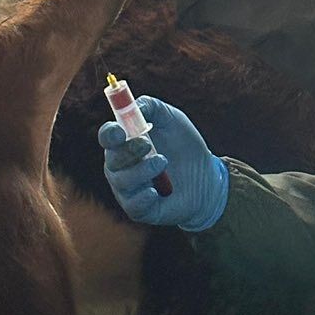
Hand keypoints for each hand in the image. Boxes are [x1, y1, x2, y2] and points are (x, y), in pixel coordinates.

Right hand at [98, 95, 229, 230]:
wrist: (208, 178)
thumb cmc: (185, 146)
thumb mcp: (172, 119)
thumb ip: (151, 107)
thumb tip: (133, 105)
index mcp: (125, 143)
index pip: (107, 137)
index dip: (110, 134)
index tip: (120, 131)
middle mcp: (121, 167)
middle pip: (112, 160)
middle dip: (129, 151)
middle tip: (148, 145)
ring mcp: (128, 190)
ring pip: (122, 182)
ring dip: (142, 171)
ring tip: (163, 163)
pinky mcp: (140, 209)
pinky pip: (133, 205)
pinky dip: (143, 196)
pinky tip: (156, 191)